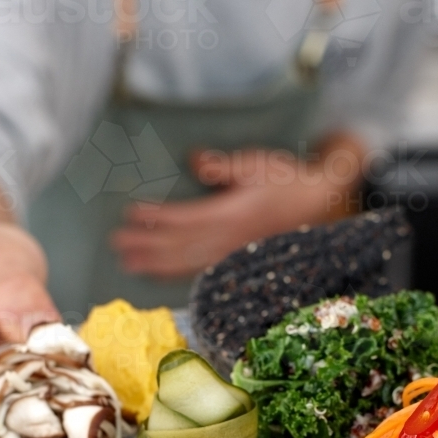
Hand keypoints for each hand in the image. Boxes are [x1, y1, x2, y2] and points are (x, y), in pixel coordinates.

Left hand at [112, 145, 358, 278]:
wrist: (322, 206)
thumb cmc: (289, 182)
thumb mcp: (259, 165)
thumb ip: (224, 167)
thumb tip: (194, 161)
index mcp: (230, 214)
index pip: (184, 218)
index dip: (157, 218)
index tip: (131, 215)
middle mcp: (227, 240)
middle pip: (178, 245)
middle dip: (147, 246)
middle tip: (116, 245)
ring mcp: (232, 254)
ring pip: (187, 262)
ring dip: (156, 264)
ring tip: (130, 264)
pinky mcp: (237, 261)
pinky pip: (202, 271)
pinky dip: (179, 274)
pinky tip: (162, 275)